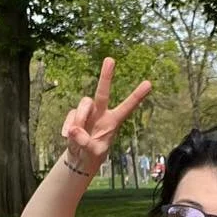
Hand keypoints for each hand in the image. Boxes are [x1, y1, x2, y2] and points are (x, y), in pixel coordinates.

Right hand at [60, 57, 151, 174]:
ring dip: (80, 118)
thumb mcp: (93, 153)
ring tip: (77, 135)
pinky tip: (68, 137)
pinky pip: (70, 115)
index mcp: (113, 121)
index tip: (149, 83)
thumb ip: (86, 143)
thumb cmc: (93, 154)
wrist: (79, 157)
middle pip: (102, 92)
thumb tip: (74, 129)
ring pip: (84, 104)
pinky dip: (68, 127)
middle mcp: (101, 113)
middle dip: (106, 76)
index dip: (137, 96)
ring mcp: (87, 113)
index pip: (127, 107)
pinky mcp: (74, 116)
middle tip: (110, 59)